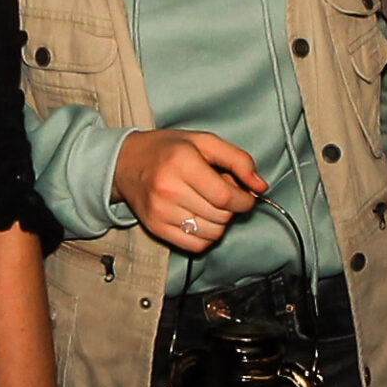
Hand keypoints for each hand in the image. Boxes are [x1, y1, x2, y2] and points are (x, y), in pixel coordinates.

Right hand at [112, 130, 267, 252]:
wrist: (126, 163)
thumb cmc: (168, 150)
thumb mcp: (204, 142)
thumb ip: (238, 160)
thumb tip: (261, 186)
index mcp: (183, 162)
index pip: (226, 197)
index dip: (245, 201)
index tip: (246, 196)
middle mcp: (169, 189)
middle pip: (221, 216)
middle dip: (230, 208)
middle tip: (220, 194)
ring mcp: (160, 212)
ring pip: (211, 233)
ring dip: (219, 222)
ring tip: (208, 205)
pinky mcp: (156, 228)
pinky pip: (195, 245)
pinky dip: (206, 235)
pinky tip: (199, 218)